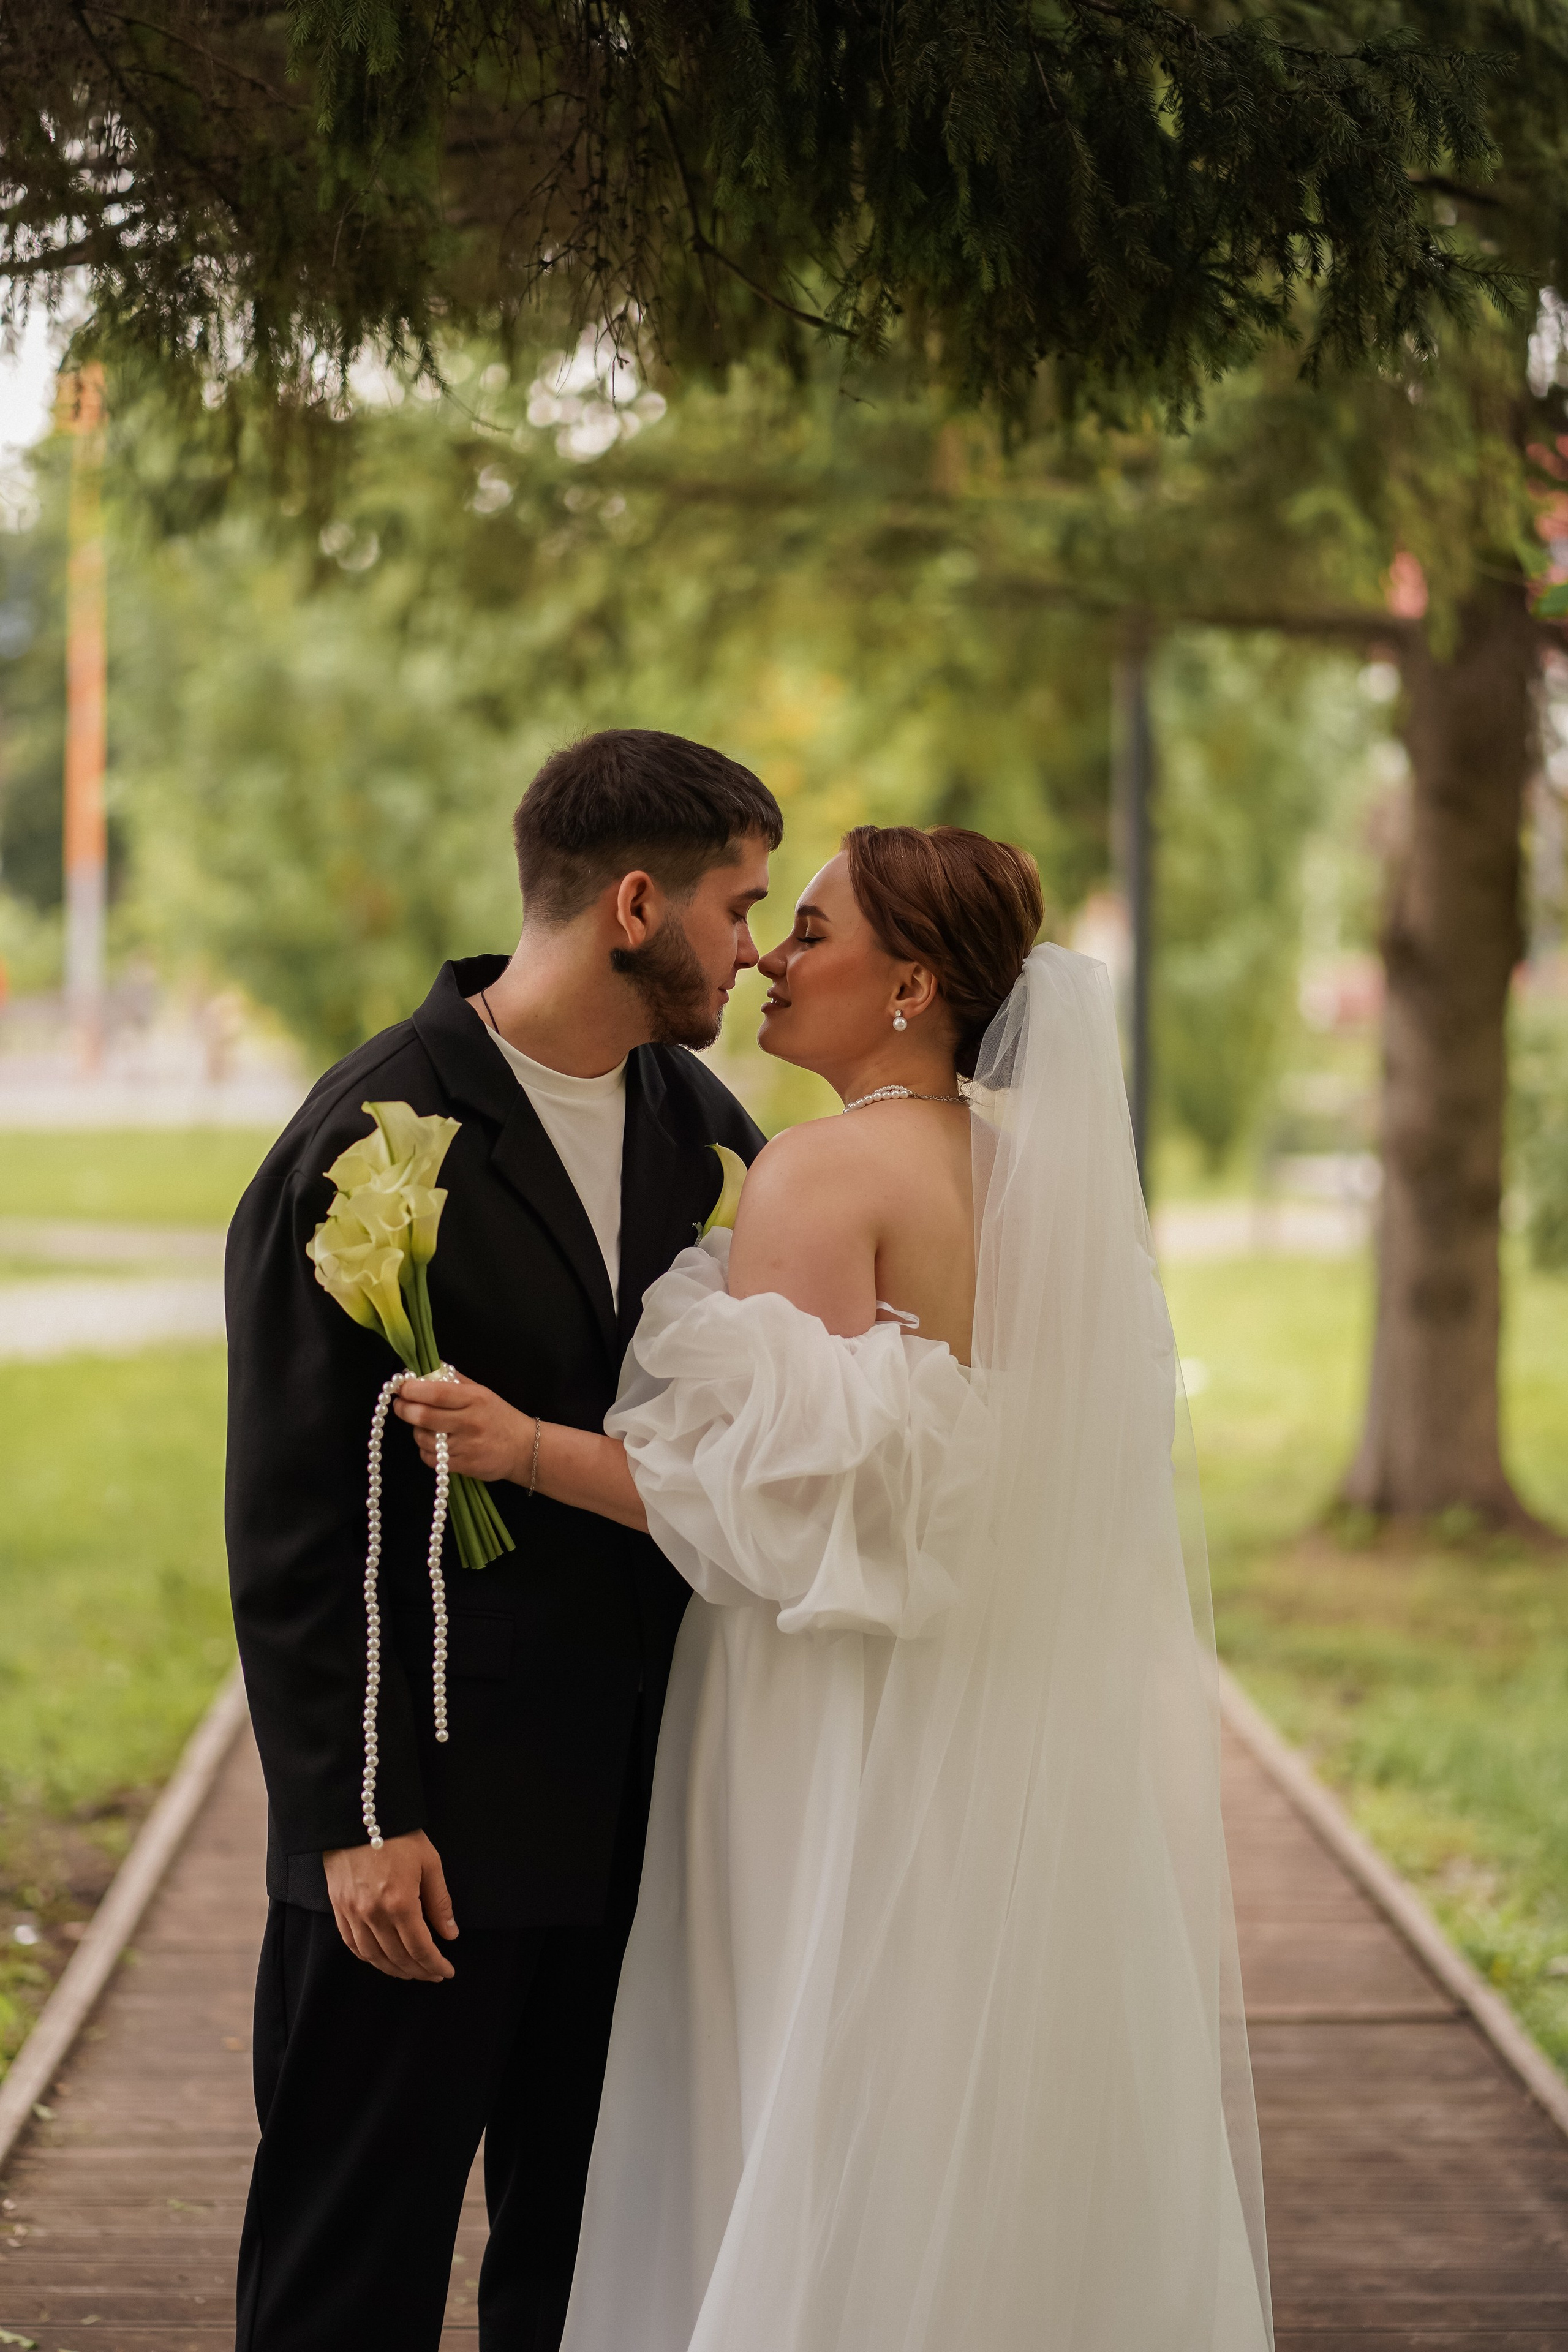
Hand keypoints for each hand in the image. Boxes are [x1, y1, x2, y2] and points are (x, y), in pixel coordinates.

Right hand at [323, 1829, 458, 1980]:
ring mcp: (352, 1913)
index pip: (420, 1948)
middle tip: (433, 1973)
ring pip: (374, 1956)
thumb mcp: (429, 1863)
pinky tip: (381, 1959)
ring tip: (410, 1971)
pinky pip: (352, 1944)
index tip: (447, 1971)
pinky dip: (368, 1957)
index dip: (435, 1964)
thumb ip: (439, 1902)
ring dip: (393, 1969)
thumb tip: (450, 1934)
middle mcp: (373, 1914)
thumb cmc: (399, 1835)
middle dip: (418, 1970)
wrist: (359, 1814)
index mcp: (400, 1903)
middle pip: (397, 1957)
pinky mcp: (338, 1908)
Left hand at [395, 1370, 533, 1482]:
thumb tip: (425, 1368)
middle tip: (400, 1405)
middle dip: (404, 1410)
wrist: (523, 1448)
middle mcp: (470, 1422)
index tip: (401, 1387)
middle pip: (424, 1416)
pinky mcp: (464, 1466)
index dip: (412, 1390)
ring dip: (417, 1431)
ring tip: (424, 1426)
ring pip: (424, 1439)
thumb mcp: (482, 1392)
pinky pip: (431, 1459)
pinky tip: (435, 1445)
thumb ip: (454, 1380)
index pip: (436, 1393)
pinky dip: (426, 1451)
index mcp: (475, 1398)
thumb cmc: (498, 1416)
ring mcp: (467, 1446)